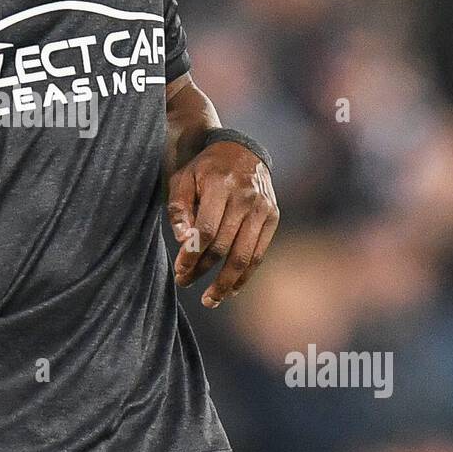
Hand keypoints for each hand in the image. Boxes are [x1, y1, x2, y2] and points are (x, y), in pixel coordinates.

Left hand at [167, 140, 278, 307]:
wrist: (241, 151)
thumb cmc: (204, 170)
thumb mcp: (184, 180)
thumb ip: (179, 209)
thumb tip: (183, 241)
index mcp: (222, 186)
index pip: (207, 230)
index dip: (192, 255)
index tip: (179, 270)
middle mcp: (246, 198)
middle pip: (224, 246)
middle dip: (202, 270)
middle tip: (184, 283)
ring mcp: (263, 209)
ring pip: (244, 255)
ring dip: (226, 282)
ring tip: (210, 300)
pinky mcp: (273, 217)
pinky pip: (259, 253)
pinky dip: (245, 274)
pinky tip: (231, 289)